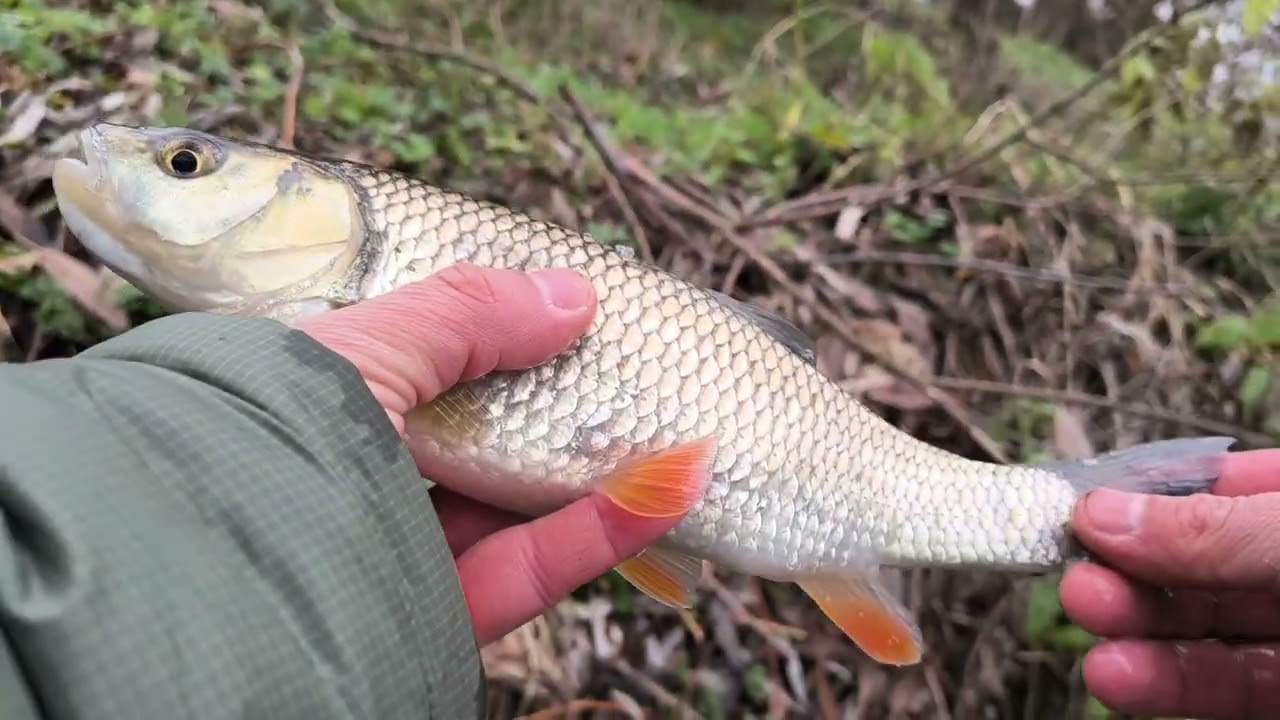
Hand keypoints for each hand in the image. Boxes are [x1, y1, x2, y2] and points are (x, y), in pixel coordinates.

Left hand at [295, 264, 694, 644]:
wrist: (216, 577)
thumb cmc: (269, 432)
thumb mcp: (362, 341)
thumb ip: (466, 314)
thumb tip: (573, 297)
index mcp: (323, 399)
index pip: (418, 358)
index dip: (492, 335)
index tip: (565, 310)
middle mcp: (359, 472)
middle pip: (482, 436)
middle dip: (560, 404)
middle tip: (631, 369)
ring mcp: (401, 549)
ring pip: (517, 504)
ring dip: (604, 467)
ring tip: (686, 427)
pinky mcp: (439, 615)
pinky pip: (534, 567)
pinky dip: (610, 529)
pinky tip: (678, 482)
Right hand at [1062, 447, 1279, 719]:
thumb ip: (1214, 528)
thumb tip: (1103, 515)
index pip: (1215, 486)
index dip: (1144, 497)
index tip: (1078, 508)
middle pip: (1196, 562)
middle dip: (1130, 567)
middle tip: (1079, 572)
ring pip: (1203, 629)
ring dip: (1135, 627)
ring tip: (1086, 615)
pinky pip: (1226, 687)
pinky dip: (1169, 683)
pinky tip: (1118, 676)